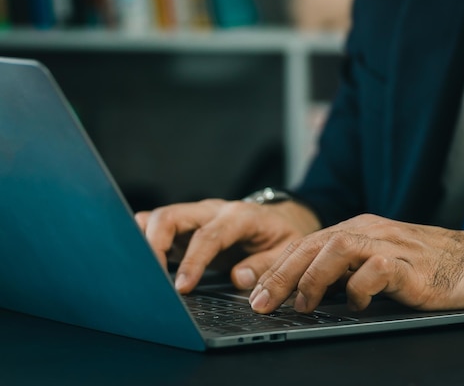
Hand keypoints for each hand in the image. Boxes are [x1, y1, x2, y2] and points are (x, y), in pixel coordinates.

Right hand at [135, 199, 320, 292]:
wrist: (278, 220)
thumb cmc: (280, 236)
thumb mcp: (285, 251)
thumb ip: (265, 265)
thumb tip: (237, 278)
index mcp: (239, 216)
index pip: (208, 235)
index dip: (193, 261)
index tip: (181, 288)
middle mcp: (211, 211)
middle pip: (171, 216)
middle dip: (154, 245)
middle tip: (151, 279)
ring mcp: (194, 217)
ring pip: (157, 218)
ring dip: (144, 242)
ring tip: (141, 273)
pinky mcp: (184, 227)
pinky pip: (155, 226)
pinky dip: (143, 241)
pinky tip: (142, 265)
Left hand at [249, 214, 463, 313]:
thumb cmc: (429, 267)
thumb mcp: (380, 263)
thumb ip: (348, 272)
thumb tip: (309, 294)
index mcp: (360, 230)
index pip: (308, 244)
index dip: (278, 268)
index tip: (255, 293)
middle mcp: (370, 232)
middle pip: (314, 244)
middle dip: (281, 274)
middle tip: (261, 303)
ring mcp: (391, 245)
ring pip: (338, 247)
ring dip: (313, 277)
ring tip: (302, 305)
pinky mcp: (411, 265)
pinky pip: (376, 269)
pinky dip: (359, 287)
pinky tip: (356, 304)